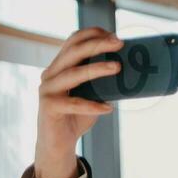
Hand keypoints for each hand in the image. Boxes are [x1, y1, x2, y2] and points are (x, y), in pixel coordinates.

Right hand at [33, 28, 123, 177]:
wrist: (57, 144)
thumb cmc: (76, 117)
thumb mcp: (91, 95)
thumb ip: (102, 82)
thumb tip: (130, 69)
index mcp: (59, 66)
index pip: (73, 40)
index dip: (93, 34)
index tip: (114, 35)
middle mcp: (50, 74)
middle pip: (73, 51)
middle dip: (97, 45)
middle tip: (119, 44)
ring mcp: (47, 90)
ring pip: (73, 74)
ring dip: (97, 69)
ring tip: (117, 68)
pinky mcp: (48, 107)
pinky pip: (73, 104)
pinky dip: (92, 105)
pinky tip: (107, 108)